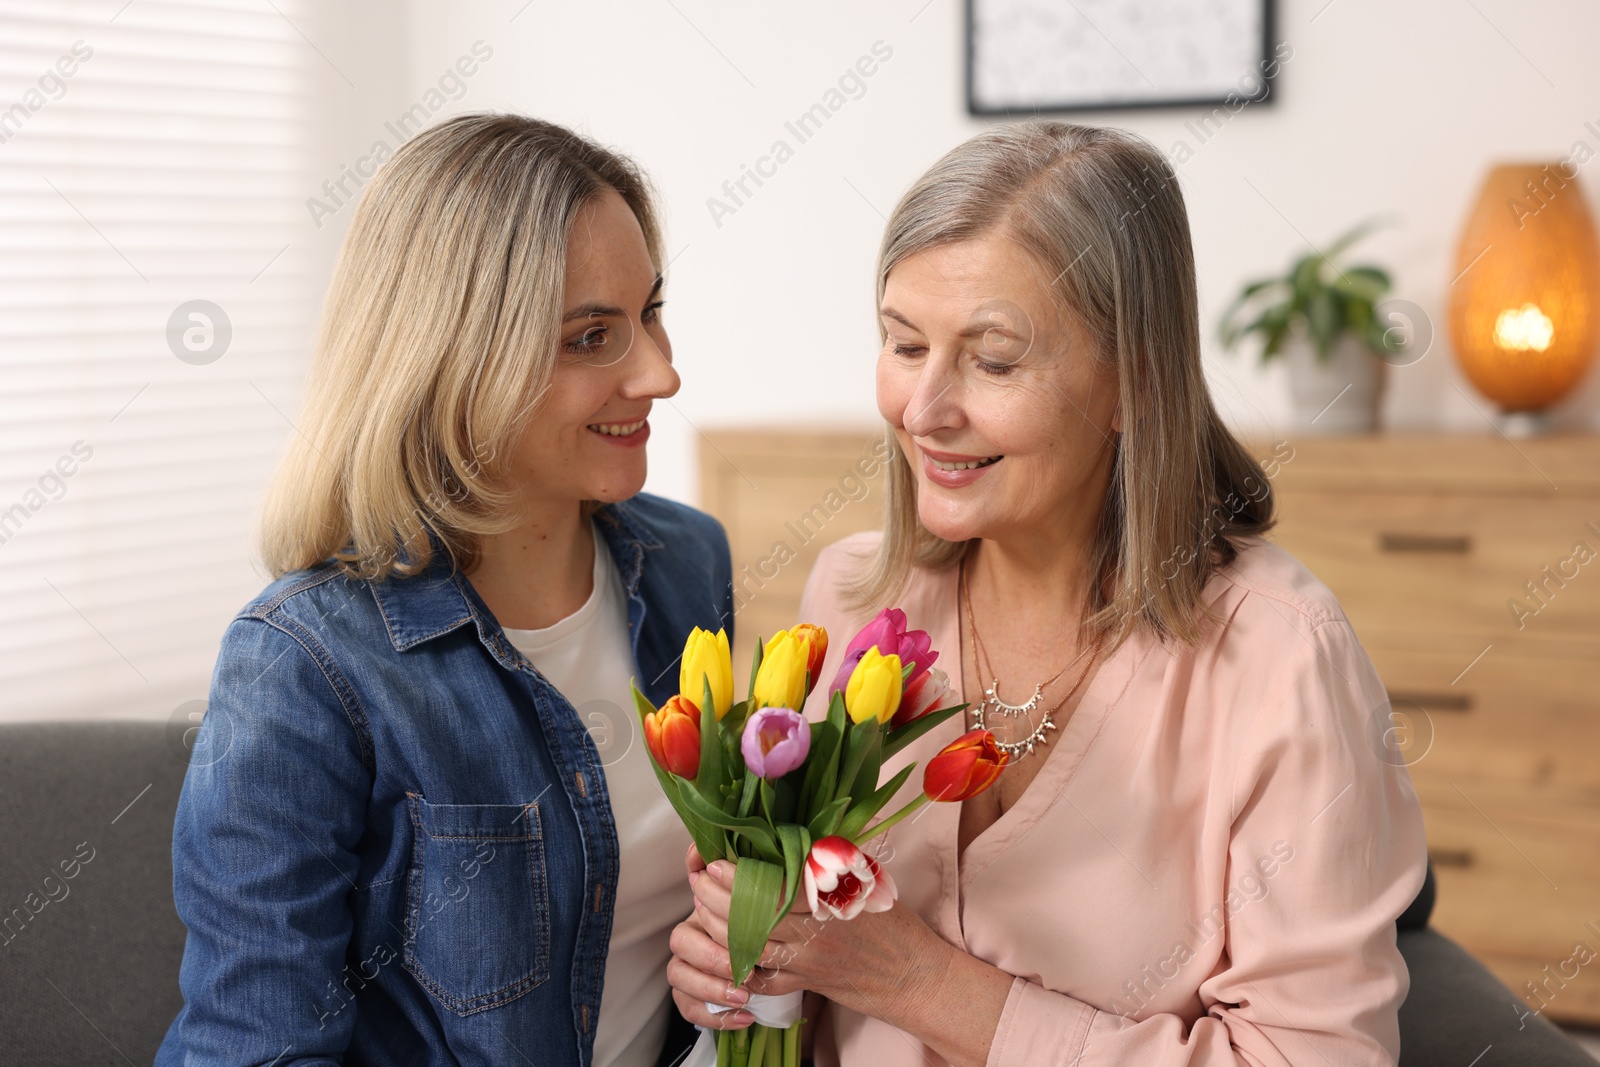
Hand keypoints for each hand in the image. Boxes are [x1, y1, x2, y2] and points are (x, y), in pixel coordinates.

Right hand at [666, 845, 754, 1030]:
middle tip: (744, 971)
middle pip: (680, 943)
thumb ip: (736, 869)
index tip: (743, 932)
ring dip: (711, 990)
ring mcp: (686, 968)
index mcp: (702, 908)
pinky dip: (716, 1018)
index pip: (694, 907)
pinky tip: (746, 1018)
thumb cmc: (763, 919)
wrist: (774, 954)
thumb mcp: (758, 895)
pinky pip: (690, 1010)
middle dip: (712, 958)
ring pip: (678, 978)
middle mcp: (689, 936)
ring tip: (745, 997)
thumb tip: (698, 848)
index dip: (712, 919)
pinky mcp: (692, 998)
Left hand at [687, 847, 947, 1022]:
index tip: (717, 862)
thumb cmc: (891, 921)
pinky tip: (726, 950)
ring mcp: (807, 961)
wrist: (912, 974)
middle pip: (752, 916)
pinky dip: (741, 966)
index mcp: (829, 898)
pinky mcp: (805, 983)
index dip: (739, 876)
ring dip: (720, 929)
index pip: (773, 886)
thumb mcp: (868, 880)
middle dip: (717, 899)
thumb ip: (835, 855)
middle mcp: (814, 931)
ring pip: (750, 947)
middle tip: (700, 882)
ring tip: (703, 910)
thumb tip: (812, 819)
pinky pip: (764, 979)